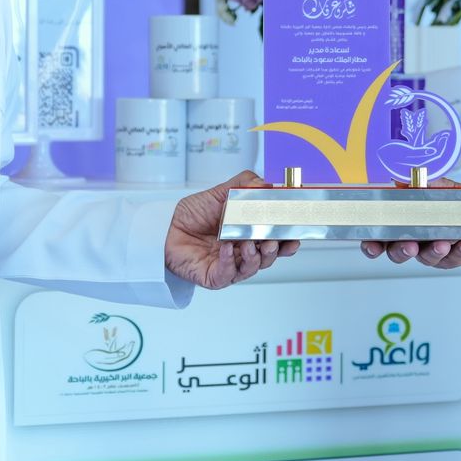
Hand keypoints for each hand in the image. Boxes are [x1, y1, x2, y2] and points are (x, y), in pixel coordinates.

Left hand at [166, 171, 299, 289]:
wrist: (164, 227)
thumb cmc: (192, 215)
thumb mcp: (219, 193)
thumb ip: (243, 186)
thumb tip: (266, 183)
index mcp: (248, 234)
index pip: (276, 239)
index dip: (288, 238)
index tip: (295, 232)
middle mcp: (242, 252)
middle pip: (269, 257)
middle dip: (276, 250)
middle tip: (275, 239)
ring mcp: (229, 267)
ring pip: (252, 267)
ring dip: (255, 256)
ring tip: (249, 243)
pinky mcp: (214, 277)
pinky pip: (228, 274)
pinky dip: (230, 262)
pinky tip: (227, 248)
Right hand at [360, 176, 460, 268]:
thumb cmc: (451, 201)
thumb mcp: (435, 187)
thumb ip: (418, 183)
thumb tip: (400, 179)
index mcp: (403, 226)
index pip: (380, 239)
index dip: (372, 245)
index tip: (373, 246)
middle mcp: (414, 242)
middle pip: (398, 254)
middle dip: (401, 251)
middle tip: (410, 245)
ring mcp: (432, 252)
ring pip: (427, 258)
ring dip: (433, 251)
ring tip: (442, 243)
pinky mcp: (453, 258)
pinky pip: (454, 258)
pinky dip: (459, 251)